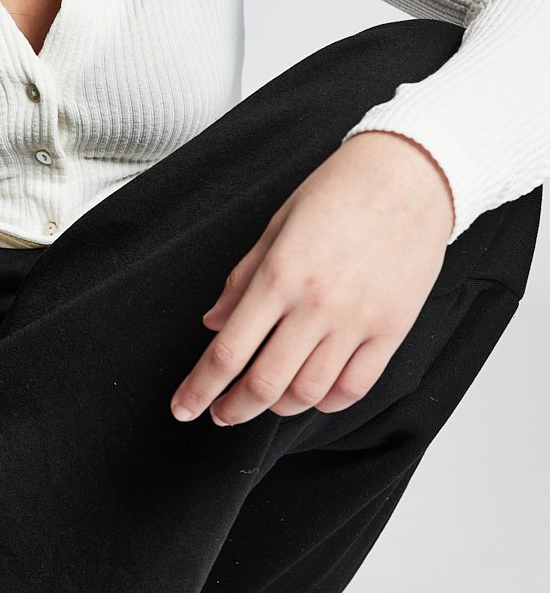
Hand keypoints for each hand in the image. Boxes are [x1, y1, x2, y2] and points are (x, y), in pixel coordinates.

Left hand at [170, 131, 455, 426]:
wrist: (408, 177)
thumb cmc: (338, 192)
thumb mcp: (277, 225)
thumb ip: (243, 278)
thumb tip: (213, 323)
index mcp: (279, 275)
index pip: (228, 351)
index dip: (200, 388)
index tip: (184, 408)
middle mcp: (315, 305)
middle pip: (265, 383)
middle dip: (233, 409)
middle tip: (219, 414)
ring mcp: (356, 321)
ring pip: (309, 392)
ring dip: (279, 406)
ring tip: (264, 400)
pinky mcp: (391, 330)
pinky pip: (355, 386)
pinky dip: (327, 401)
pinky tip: (312, 394)